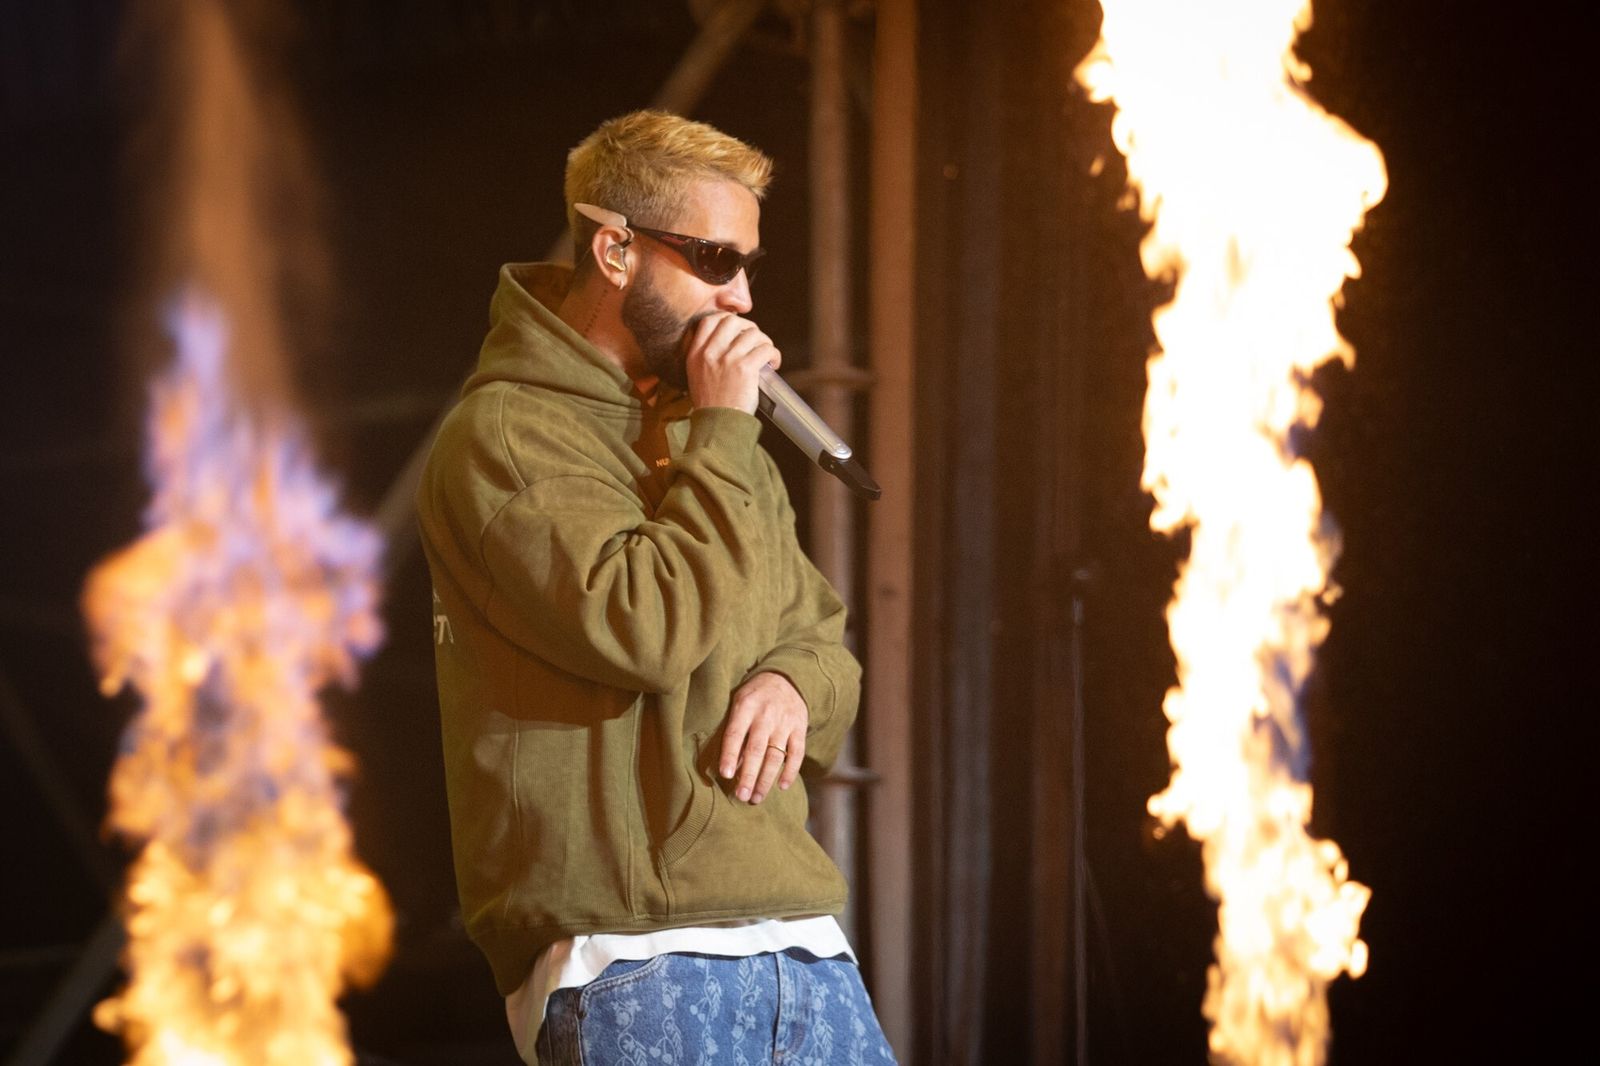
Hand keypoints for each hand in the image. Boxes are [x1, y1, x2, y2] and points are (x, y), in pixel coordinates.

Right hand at [684, 313, 779, 413]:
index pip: (710, 320)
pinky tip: (773, 364)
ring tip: (766, 356)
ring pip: (754, 334)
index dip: (728, 320)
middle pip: (734, 321)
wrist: (718, 425)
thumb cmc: (712, 405)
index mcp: (696, 353)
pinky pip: (766, 349)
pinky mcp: (745, 368)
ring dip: (765, 342)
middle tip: (756, 343)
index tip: (738, 330)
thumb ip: (708, 356)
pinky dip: (773, 355)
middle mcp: (710, 353)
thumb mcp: (697, 375)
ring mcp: (728, 359)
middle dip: (749, 329)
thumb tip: (732, 340)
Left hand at [718, 672, 806, 803]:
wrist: (785, 678)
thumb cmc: (754, 697)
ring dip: (766, 780)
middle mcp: (766, 715)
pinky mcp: (799, 728)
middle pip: (756, 750)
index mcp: (745, 707)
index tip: (725, 775)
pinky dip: (790, 771)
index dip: (729, 755)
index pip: (735, 734)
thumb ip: (735, 731)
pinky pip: (796, 753)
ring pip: (775, 756)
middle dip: (749, 776)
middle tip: (741, 796)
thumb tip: (732, 767)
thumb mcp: (739, 704)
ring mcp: (785, 722)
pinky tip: (782, 786)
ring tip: (756, 797)